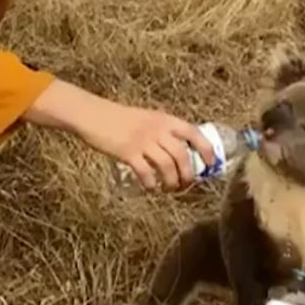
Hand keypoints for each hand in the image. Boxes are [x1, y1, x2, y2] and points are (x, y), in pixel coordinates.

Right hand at [23, 80, 215, 190]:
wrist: (94, 115)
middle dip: (188, 175)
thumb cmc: (121, 118)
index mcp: (165, 120)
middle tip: (185, 185)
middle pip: (182, 156)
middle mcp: (158, 130)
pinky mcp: (128, 153)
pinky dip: (151, 184)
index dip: (206, 150)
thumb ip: (163, 131)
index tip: (210, 165)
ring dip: (171, 183)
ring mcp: (143, 141)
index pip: (194, 134)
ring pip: (167, 167)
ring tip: (169, 189)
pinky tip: (150, 187)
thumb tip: (180, 152)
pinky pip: (146, 173)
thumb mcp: (148, 118)